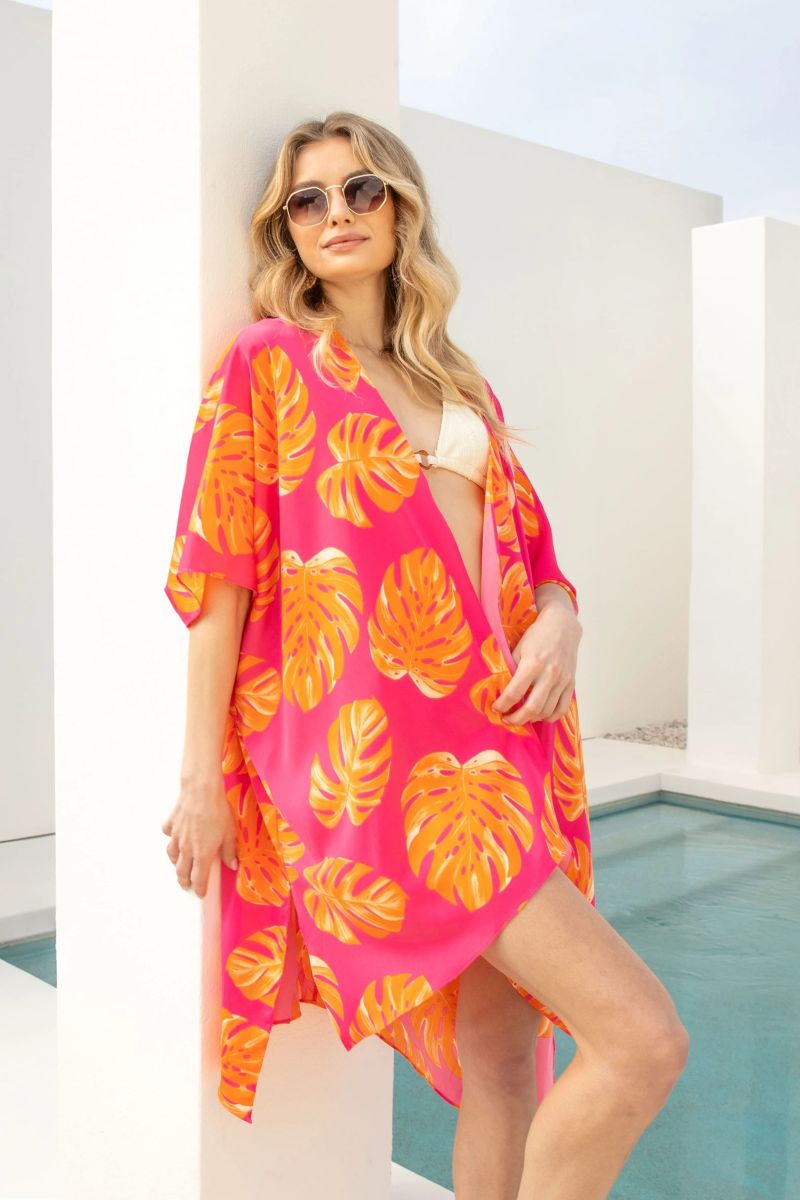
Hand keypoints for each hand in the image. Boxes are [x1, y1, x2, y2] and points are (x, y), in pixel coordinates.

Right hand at [161, 774, 238, 897]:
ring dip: (176, 863)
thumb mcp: (229, 833)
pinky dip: (171, 837)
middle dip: (184, 881)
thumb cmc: (218, 811)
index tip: (201, 894)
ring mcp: (177, 836)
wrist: (201, 791)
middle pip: (182, 871)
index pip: (199, 879)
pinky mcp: (172, 824)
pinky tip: (174, 836)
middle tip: (186, 885)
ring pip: (172, 855)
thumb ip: (229, 851)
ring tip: (179, 865)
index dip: (200, 888)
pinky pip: (169, 834)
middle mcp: (187, 848)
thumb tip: (232, 865)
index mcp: (202, 854)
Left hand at [492, 606, 581, 724]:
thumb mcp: (519, 648)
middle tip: (507, 720)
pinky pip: (561, 709)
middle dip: (516, 719)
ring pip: (547, 711)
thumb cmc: (538, 635)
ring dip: (531, 719)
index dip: (503, 704)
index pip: (514, 692)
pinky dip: (549, 717)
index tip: (495, 708)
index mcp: (533, 663)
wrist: (562, 625)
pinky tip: (539, 715)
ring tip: (521, 717)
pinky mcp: (571, 683)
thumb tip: (499, 689)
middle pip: (533, 707)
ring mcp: (563, 680)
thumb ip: (511, 668)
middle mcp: (550, 673)